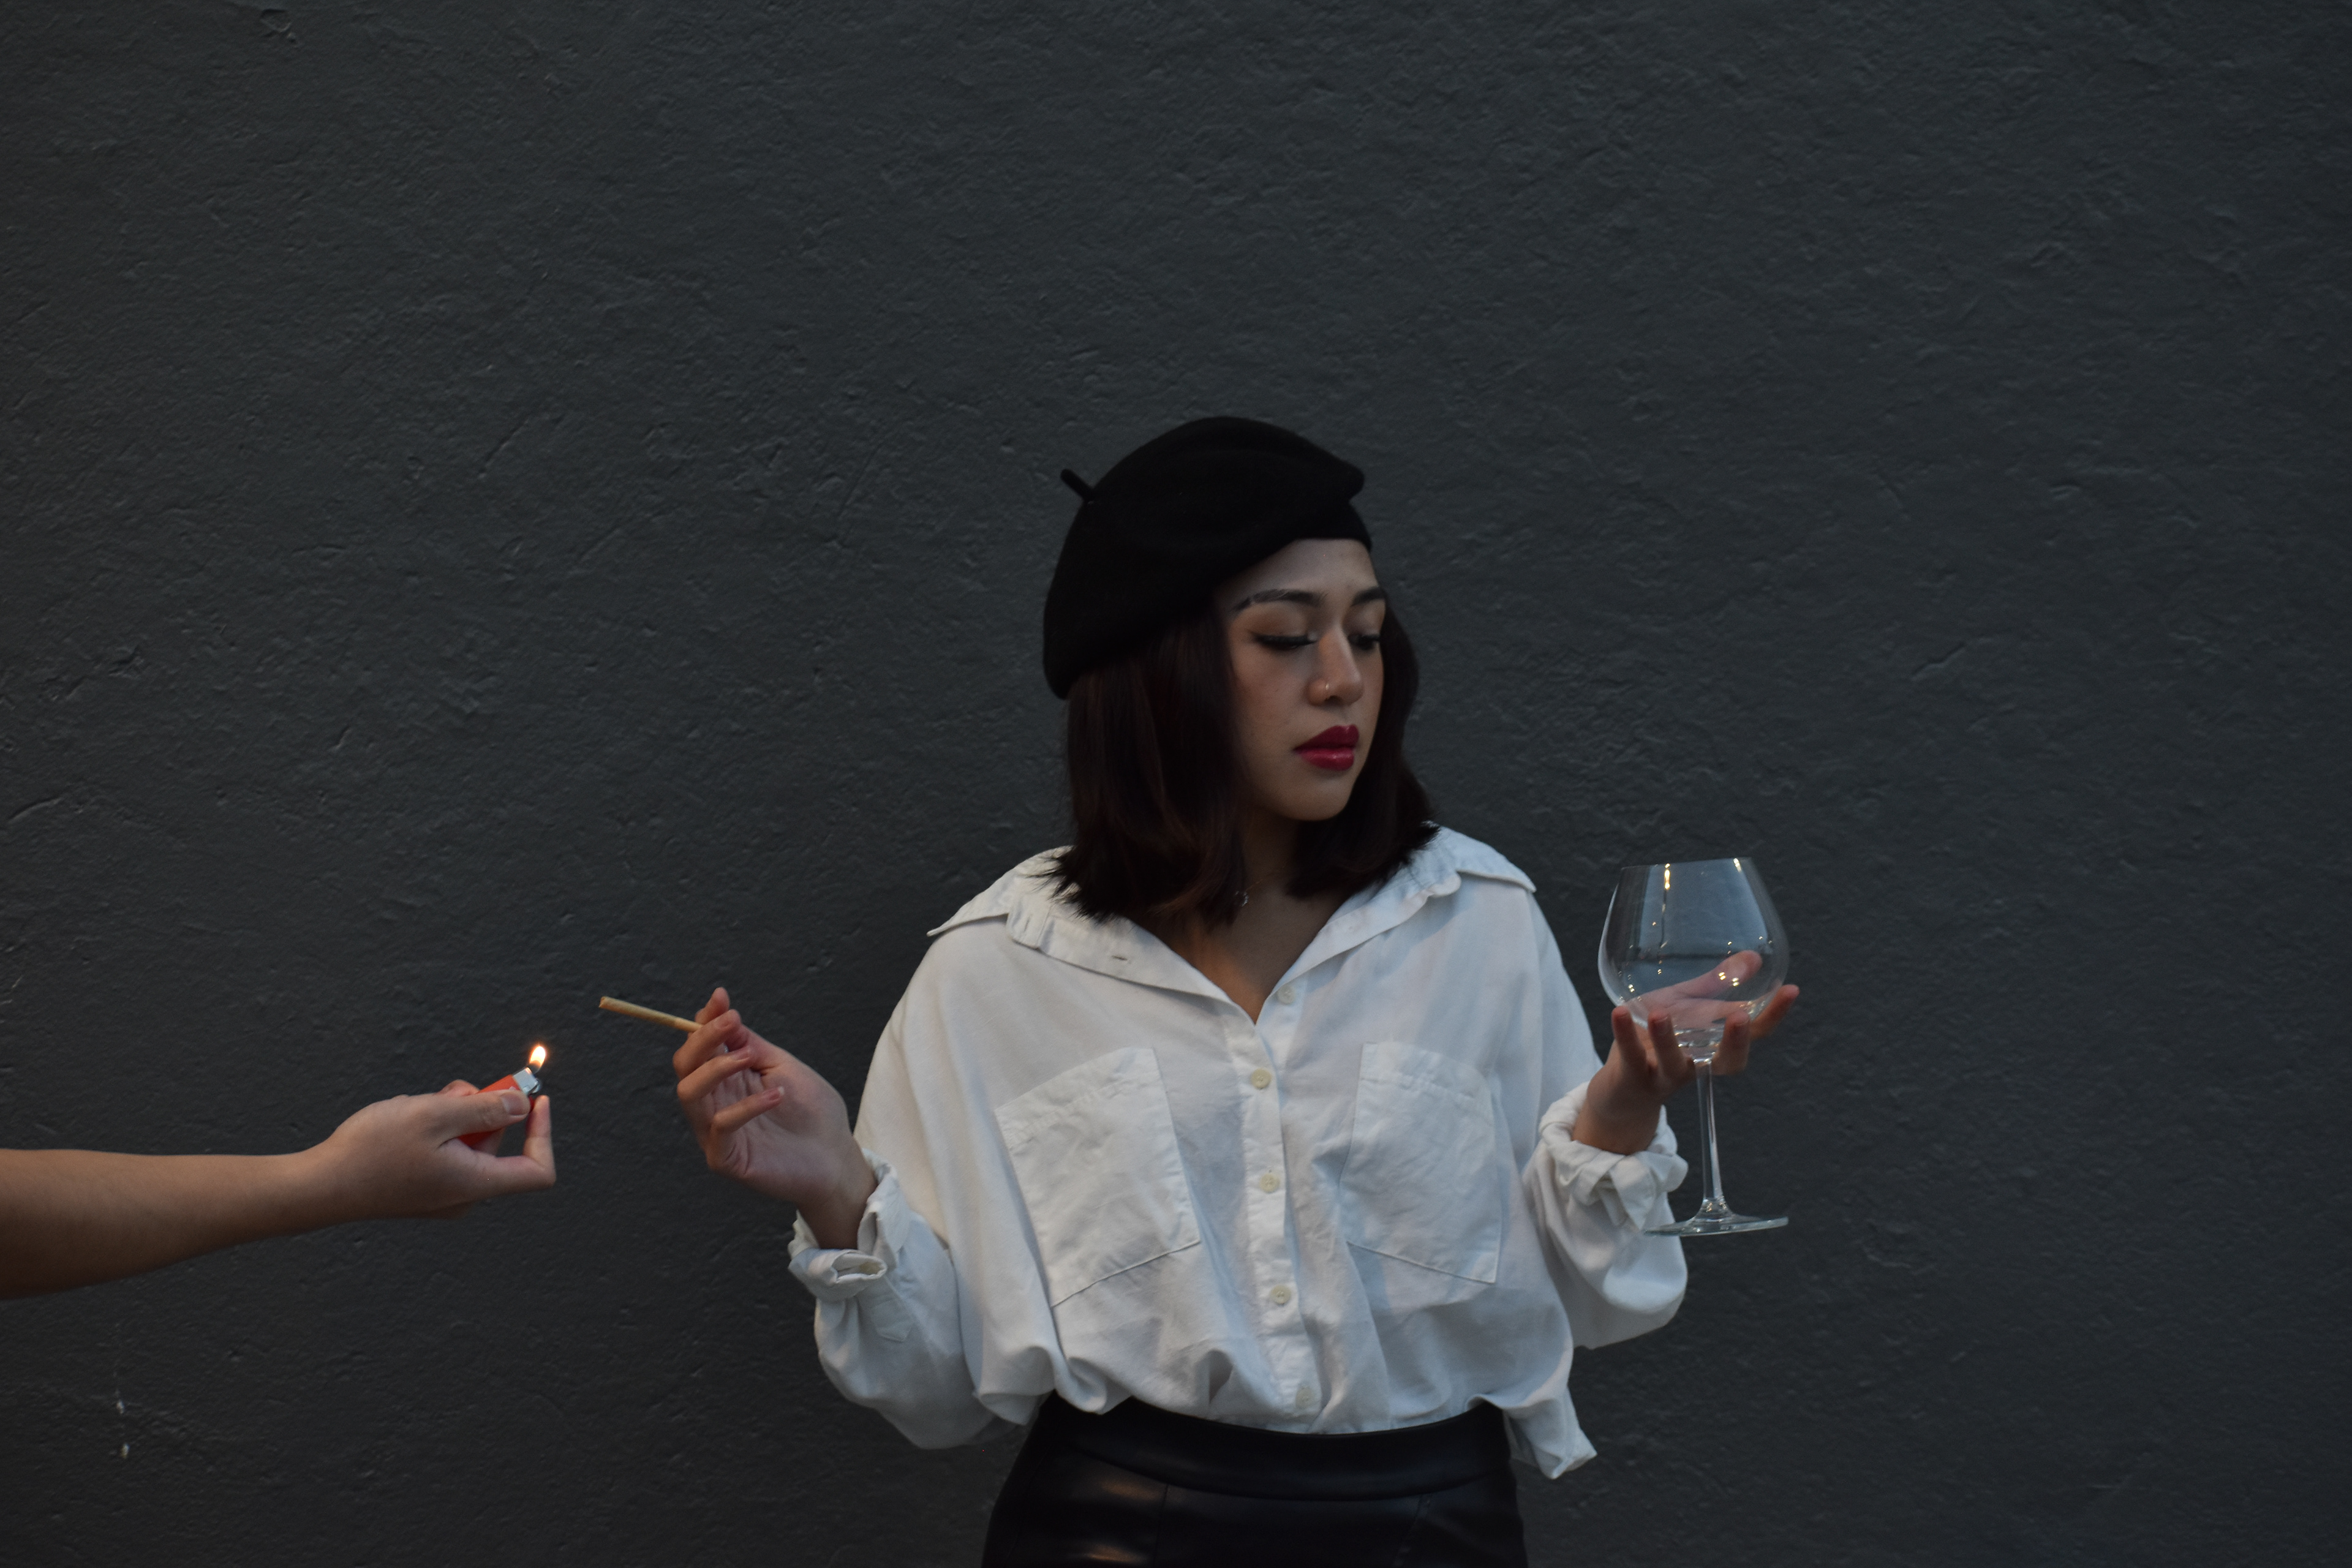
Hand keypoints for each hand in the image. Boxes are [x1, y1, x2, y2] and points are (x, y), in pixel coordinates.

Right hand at [302, 1082, 555, 1221]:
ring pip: (466, 1140)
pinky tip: (402, 1121)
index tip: (535, 1099)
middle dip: (480, 1109)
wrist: (319, 1185)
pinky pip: (444, 1149)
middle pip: (496, 1142)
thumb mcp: (434, 1115)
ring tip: (414, 1110)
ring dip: (449, 1114)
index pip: (537, 1169)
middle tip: (448, 1094)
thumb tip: (523, 1104)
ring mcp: (442, 1193)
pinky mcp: (422, 1187)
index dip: (543, 1132)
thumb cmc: (371, 1152)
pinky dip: (432, 1127)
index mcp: (475, 1183)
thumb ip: (485, 1108)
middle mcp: (464, 1195)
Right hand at [672, 986, 875, 1246]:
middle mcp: (714, 1104)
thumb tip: (723, 1011)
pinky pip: (720, 1129)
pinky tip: (776, 1095)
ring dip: (716, 1068)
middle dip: (703, 1039)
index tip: (721, 999)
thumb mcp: (783, 1067)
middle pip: (685, 1067)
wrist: (836, 1157)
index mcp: (726, 1080)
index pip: (700, 1047)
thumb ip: (752, 1043)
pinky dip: (745, 1108)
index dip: (705, 1022)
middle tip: (730, 1021)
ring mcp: (715, 1133)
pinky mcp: (726, 1159)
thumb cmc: (812, 1112)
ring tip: (749, 1057)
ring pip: (689, 1095)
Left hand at [1573, 969, 1799, 1155]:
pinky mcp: (1634, 1078)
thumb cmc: (1658, 1039)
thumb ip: (1717, 985)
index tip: (1791, 990)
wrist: (1620, 1087)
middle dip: (1736, 1042)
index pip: (1754, 1034)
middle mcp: (1697, 1064)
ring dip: (1668, 1039)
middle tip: (1741, 1017)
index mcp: (1715, 1046)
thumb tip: (1755, 957)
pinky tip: (1618, 1012)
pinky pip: (1631, 1057)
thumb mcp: (1687, 1008)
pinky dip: (1624, 1034)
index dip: (1774, 1015)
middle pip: (1727, 1061)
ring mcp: (1666, 1075)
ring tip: (1660, 1012)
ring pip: (1673, 1062)